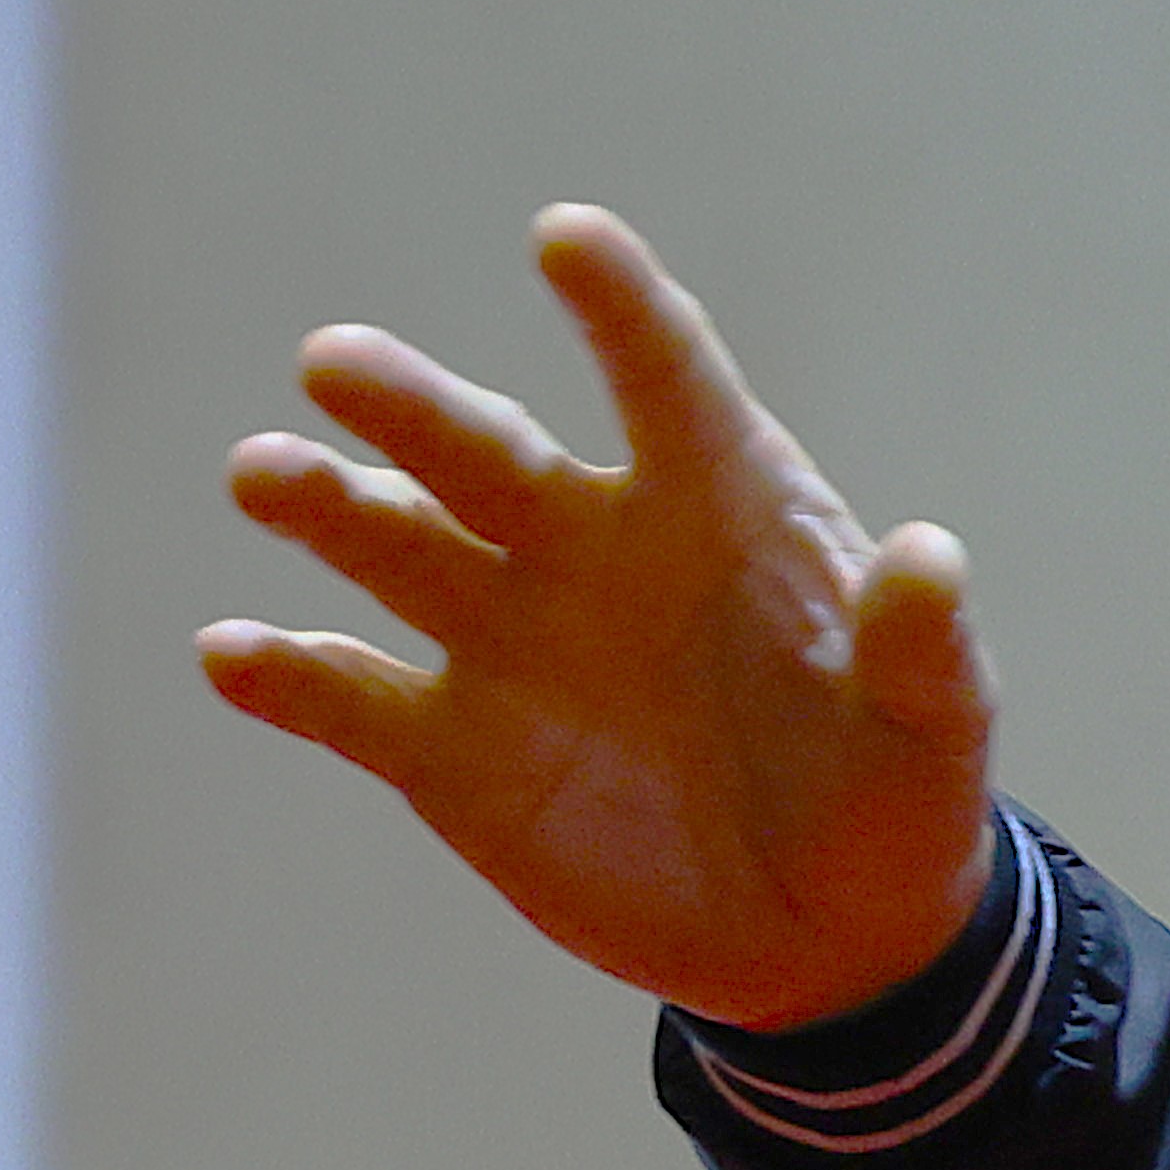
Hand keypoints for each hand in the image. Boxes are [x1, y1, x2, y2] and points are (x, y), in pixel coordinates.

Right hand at [198, 205, 999, 1031]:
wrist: (820, 934)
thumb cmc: (894, 799)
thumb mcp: (936, 731)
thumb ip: (923, 648)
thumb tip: (929, 555)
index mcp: (723, 509)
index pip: (666, 380)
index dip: (620, 307)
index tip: (566, 235)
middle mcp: (595, 549)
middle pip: (488, 451)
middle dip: (413, 405)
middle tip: (336, 361)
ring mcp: (510, 640)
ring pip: (395, 547)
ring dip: (326, 507)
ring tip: (265, 472)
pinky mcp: (447, 748)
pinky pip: (347, 696)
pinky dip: (286, 678)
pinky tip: (232, 656)